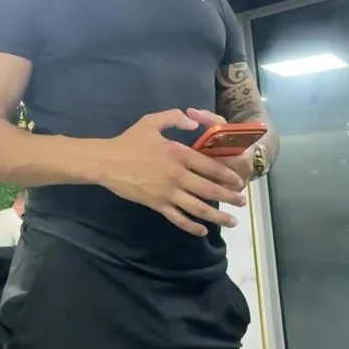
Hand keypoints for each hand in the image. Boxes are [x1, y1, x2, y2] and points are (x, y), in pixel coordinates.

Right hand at [96, 110, 245, 236]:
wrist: (106, 161)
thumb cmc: (129, 141)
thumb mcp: (151, 121)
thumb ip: (174, 118)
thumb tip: (194, 123)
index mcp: (178, 154)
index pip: (210, 167)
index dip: (227, 175)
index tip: (238, 181)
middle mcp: (177, 175)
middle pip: (209, 189)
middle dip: (229, 197)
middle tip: (241, 202)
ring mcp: (167, 192)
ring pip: (198, 208)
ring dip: (217, 215)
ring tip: (231, 221)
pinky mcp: (157, 204)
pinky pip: (178, 218)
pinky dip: (191, 226)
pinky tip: (202, 231)